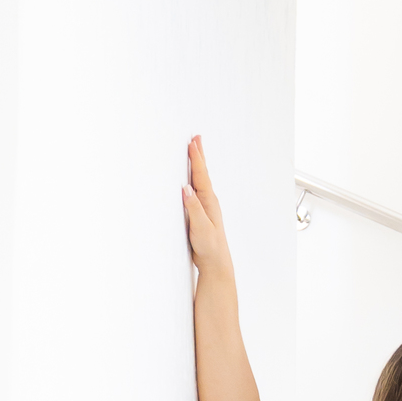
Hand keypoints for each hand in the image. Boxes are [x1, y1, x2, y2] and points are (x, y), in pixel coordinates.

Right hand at [182, 136, 234, 282]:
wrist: (215, 262)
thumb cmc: (209, 246)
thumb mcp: (200, 227)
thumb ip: (193, 208)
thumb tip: (186, 188)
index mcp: (208, 202)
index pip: (200, 175)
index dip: (196, 158)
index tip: (192, 142)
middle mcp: (209, 201)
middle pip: (202, 173)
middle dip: (199, 155)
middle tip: (196, 137)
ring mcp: (206, 207)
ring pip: (200, 180)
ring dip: (197, 165)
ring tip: (195, 151)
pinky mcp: (201, 213)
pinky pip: (197, 190)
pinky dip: (194, 179)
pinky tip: (192, 179)